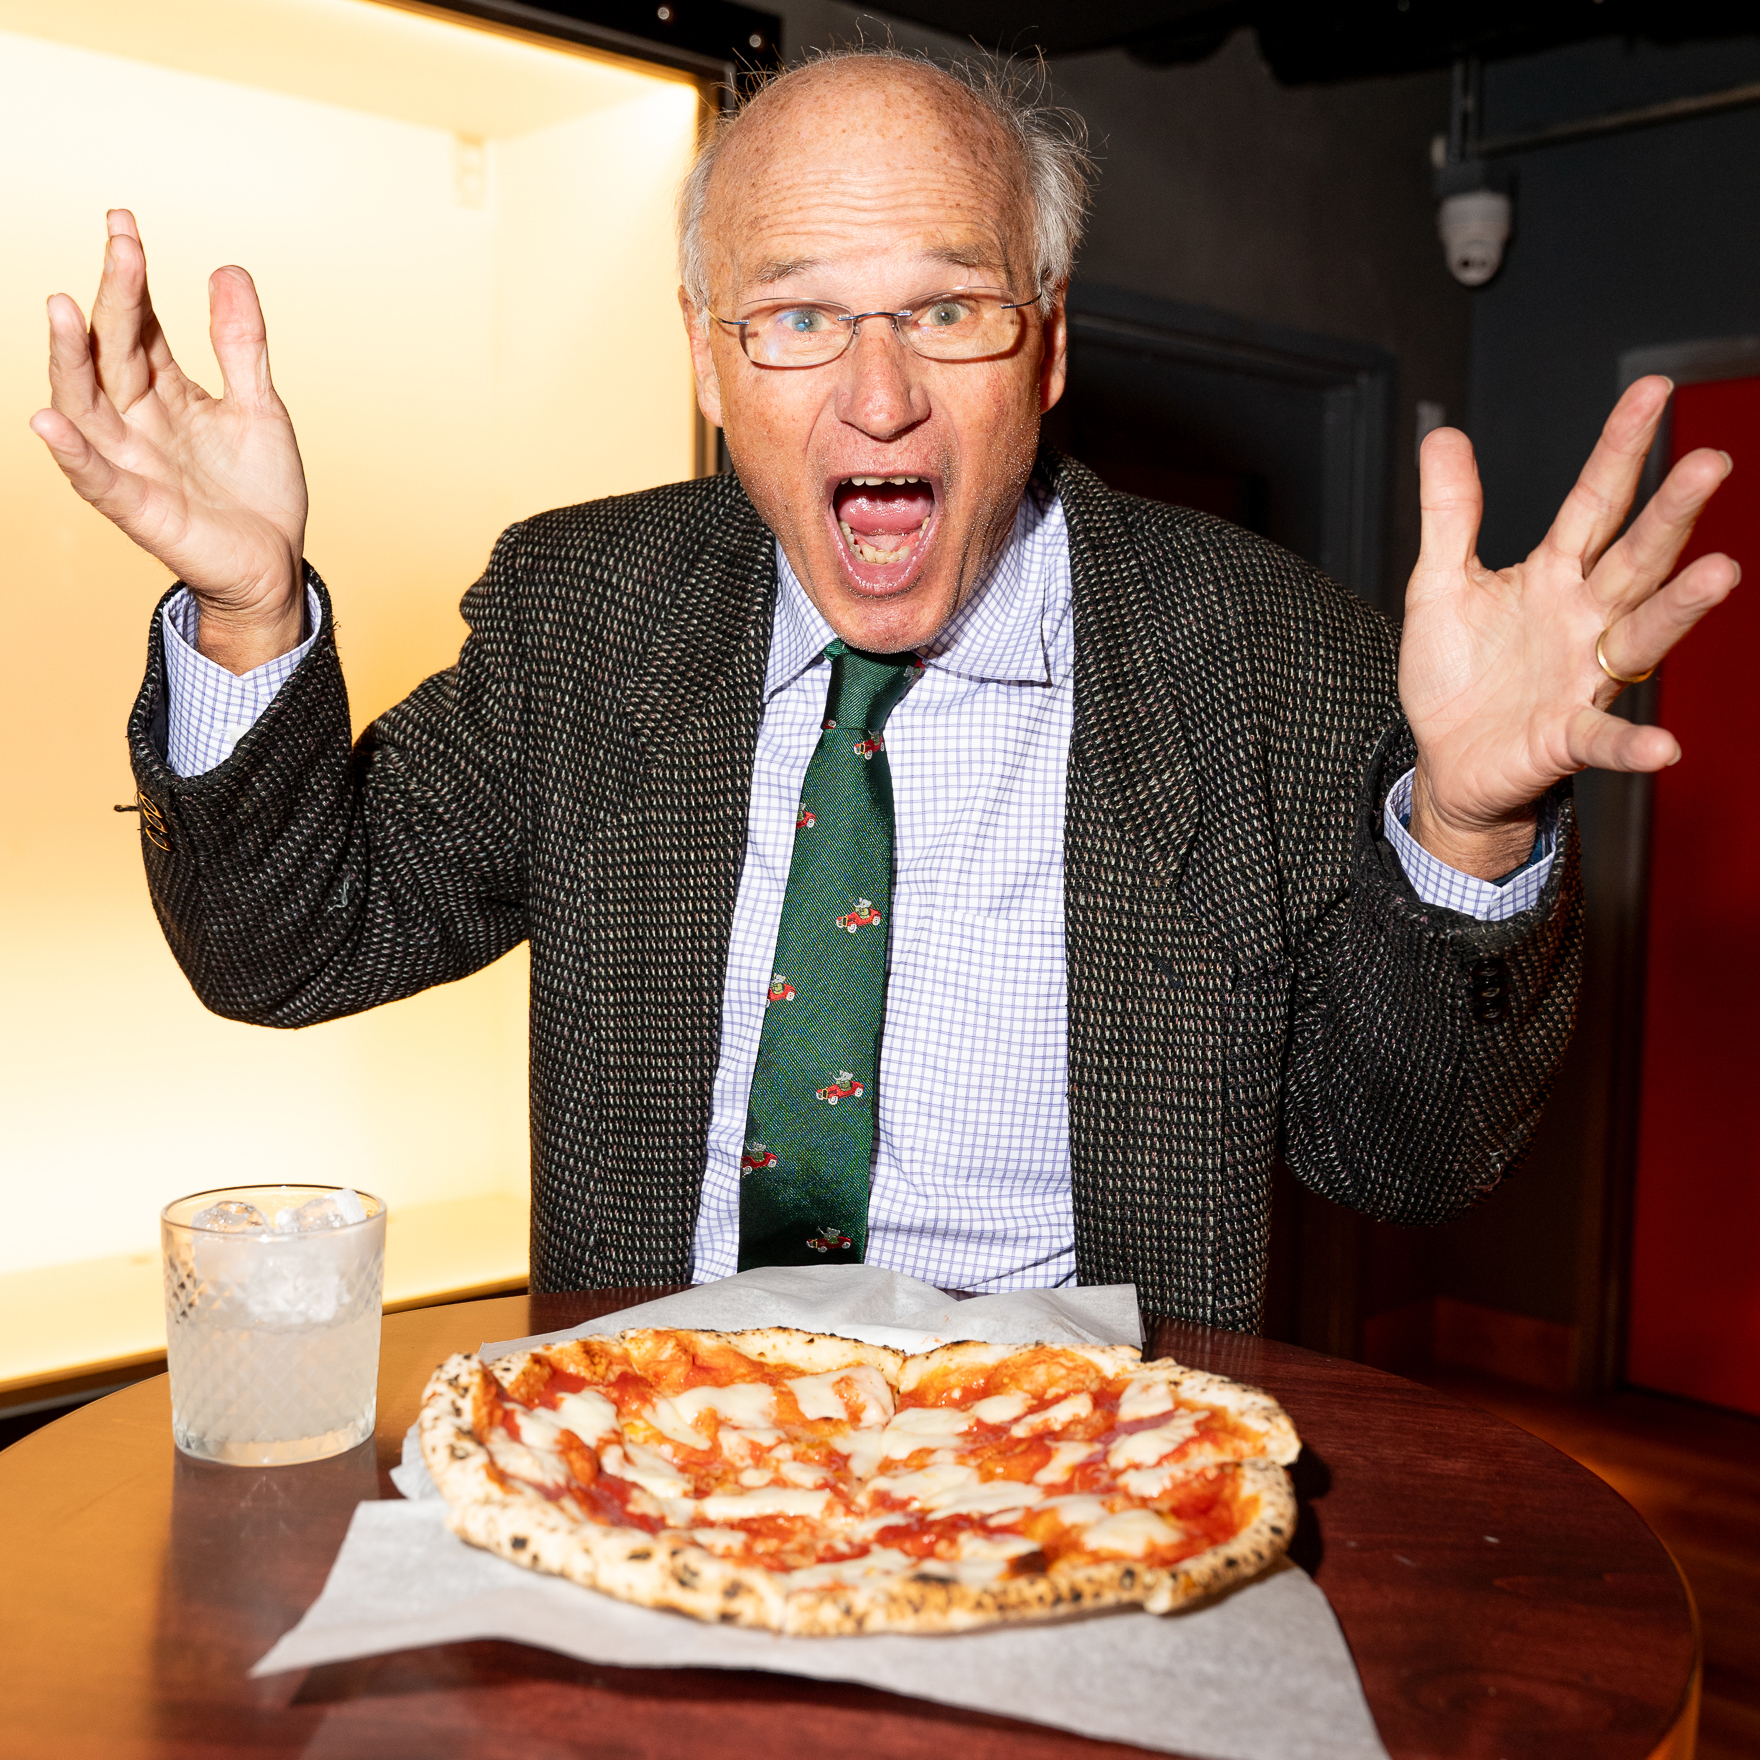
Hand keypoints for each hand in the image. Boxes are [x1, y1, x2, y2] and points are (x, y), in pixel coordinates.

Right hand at [30, 210, 308, 673]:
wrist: (275, 567)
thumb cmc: (258, 493)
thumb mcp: (257, 406)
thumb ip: (239, 343)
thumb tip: (227, 268)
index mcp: (165, 392)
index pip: (136, 325)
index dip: (130, 276)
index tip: (123, 221)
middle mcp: (137, 421)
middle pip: (111, 351)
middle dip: (111, 297)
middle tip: (119, 243)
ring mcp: (133, 464)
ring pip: (86, 404)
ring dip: (70, 358)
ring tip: (62, 306)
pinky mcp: (139, 510)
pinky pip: (96, 478)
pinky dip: (72, 452)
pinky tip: (47, 419)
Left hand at [1399, 375, 1737, 877]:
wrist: (1447, 758)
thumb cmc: (1457, 673)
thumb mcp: (1441, 584)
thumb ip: (1450, 514)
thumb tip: (1443, 436)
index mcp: (1553, 575)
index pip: (1594, 501)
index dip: (1621, 447)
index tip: (1653, 389)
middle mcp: (1583, 619)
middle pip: (1635, 557)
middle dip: (1671, 513)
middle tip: (1710, 462)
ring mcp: (1582, 677)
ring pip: (1641, 634)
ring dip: (1680, 607)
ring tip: (1721, 574)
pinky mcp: (1566, 736)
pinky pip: (1605, 740)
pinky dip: (1634, 744)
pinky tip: (1664, 746)